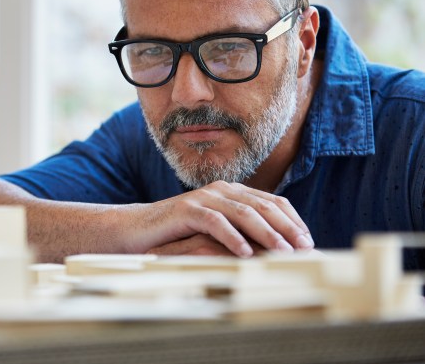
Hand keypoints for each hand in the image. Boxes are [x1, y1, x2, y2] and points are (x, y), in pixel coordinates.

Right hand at [125, 180, 313, 257]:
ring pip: (243, 213)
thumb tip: (279, 252)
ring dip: (267, 233)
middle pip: (263, 206)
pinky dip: (232, 238)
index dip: (294, 220)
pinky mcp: (185, 210)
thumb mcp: (214, 233)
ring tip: (282, 252)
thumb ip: (242, 234)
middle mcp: (220, 190)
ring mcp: (202, 198)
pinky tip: (245, 254)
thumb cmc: (177, 235)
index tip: (309, 242)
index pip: (273, 201)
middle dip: (287, 227)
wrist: (135, 229)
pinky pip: (214, 222)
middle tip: (305, 248)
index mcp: (232, 192)